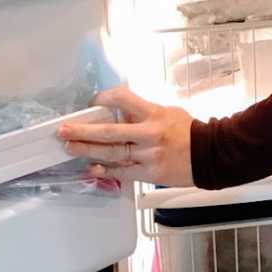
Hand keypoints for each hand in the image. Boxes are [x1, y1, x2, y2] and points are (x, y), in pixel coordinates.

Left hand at [58, 87, 194, 186]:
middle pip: (110, 132)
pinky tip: (91, 168)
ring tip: (69, 146)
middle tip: (63, 130)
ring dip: (87, 150)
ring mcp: (148, 155)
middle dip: (83, 131)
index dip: (104, 99)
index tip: (93, 102)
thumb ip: (142, 113)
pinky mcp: (148, 173)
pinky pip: (122, 172)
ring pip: (112, 153)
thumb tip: (117, 113)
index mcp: (154, 114)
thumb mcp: (166, 112)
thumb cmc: (187, 131)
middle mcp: (149, 134)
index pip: (123, 99)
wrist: (208, 154)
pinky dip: (105, 170)